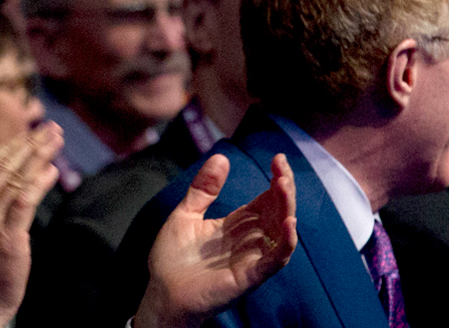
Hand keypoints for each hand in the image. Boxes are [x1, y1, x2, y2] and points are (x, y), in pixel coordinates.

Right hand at [0, 122, 61, 327]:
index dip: (7, 145)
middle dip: (28, 142)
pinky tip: (51, 170)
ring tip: (55, 138)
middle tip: (49, 126)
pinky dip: (39, 182)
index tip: (26, 131)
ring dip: (38, 154)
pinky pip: (23, 201)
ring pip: (13, 178)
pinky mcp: (6, 238)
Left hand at [135, 153, 297, 327]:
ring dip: (286, 209)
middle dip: (283, 189)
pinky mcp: (248, 276)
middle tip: (282, 167)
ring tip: (284, 185)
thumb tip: (221, 157)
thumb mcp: (185, 214)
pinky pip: (274, 260)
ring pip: (280, 233)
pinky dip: (284, 243)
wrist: (160, 293)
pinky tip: (287, 223)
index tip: (277, 158)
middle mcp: (248, 241)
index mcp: (235, 226)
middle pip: (276, 213)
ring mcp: (251, 259)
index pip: (264, 201)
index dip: (274, 181)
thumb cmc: (172, 259)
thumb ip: (203, 189)